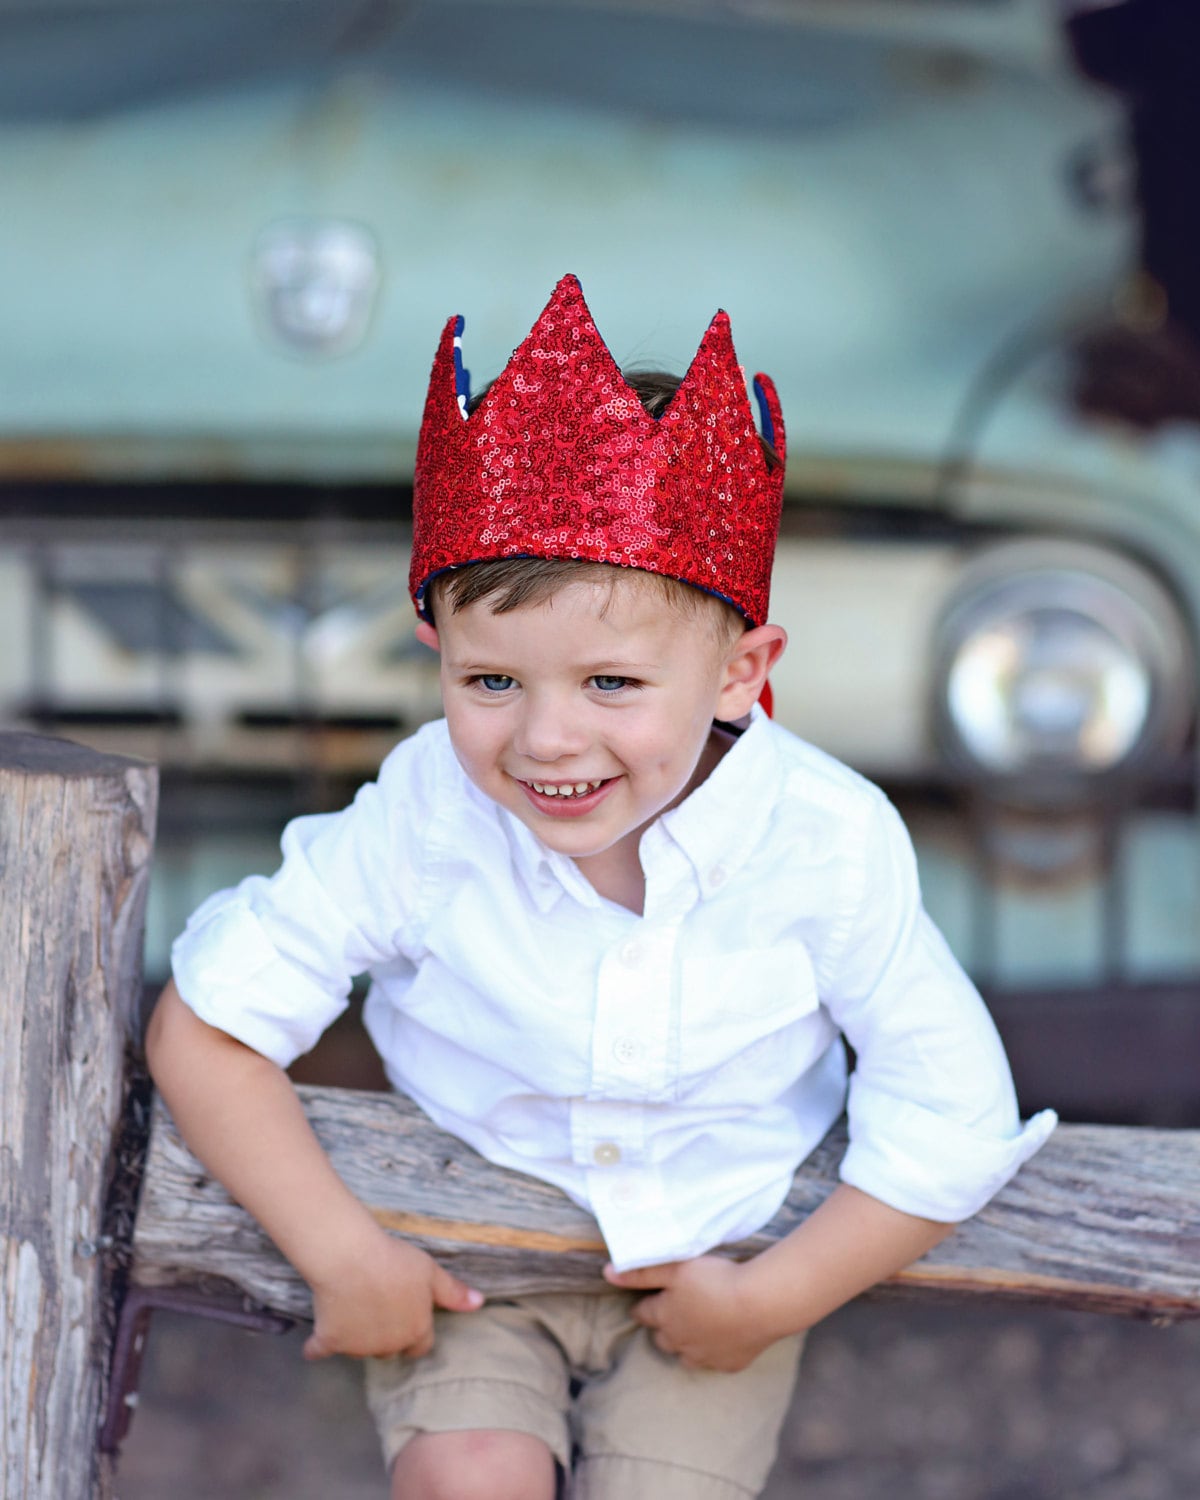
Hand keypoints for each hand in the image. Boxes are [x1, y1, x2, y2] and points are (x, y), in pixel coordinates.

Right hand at [304, 1231, 481, 1361]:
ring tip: (353, 1306)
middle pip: (390, 1348)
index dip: (415, 1330)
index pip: (420, 1345)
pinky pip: (319, 1351)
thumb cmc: (395, 1260)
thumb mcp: (430, 1272)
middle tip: (379, 1306)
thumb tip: (480, 1304)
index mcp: (416, 1330)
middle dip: (387, 1334)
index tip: (406, 1315)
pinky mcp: (329, 1342)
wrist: (351, 1258)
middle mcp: (388, 1346)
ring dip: (357, 1337)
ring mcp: (357, 1347)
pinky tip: (314, 1343)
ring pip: (359, 1349)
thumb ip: (453, 1292)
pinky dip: (317, 1348)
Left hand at [604, 1254, 781, 1372]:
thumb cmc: (714, 1279)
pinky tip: (724, 1339)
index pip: (644, 1314)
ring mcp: (705, 1356)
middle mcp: (680, 1341)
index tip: (646, 1301)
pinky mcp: (729, 1364)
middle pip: (662, 1338)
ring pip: (686, 1354)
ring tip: (697, 1328)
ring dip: (687, 1343)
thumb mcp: (675, 1267)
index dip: (643, 1306)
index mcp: (665, 1316)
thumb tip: (606, 1272)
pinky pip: (715, 1361)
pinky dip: (715, 1351)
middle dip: (663, 1327)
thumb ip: (641, 1271)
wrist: (759, 1303)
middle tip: (673, 1313)